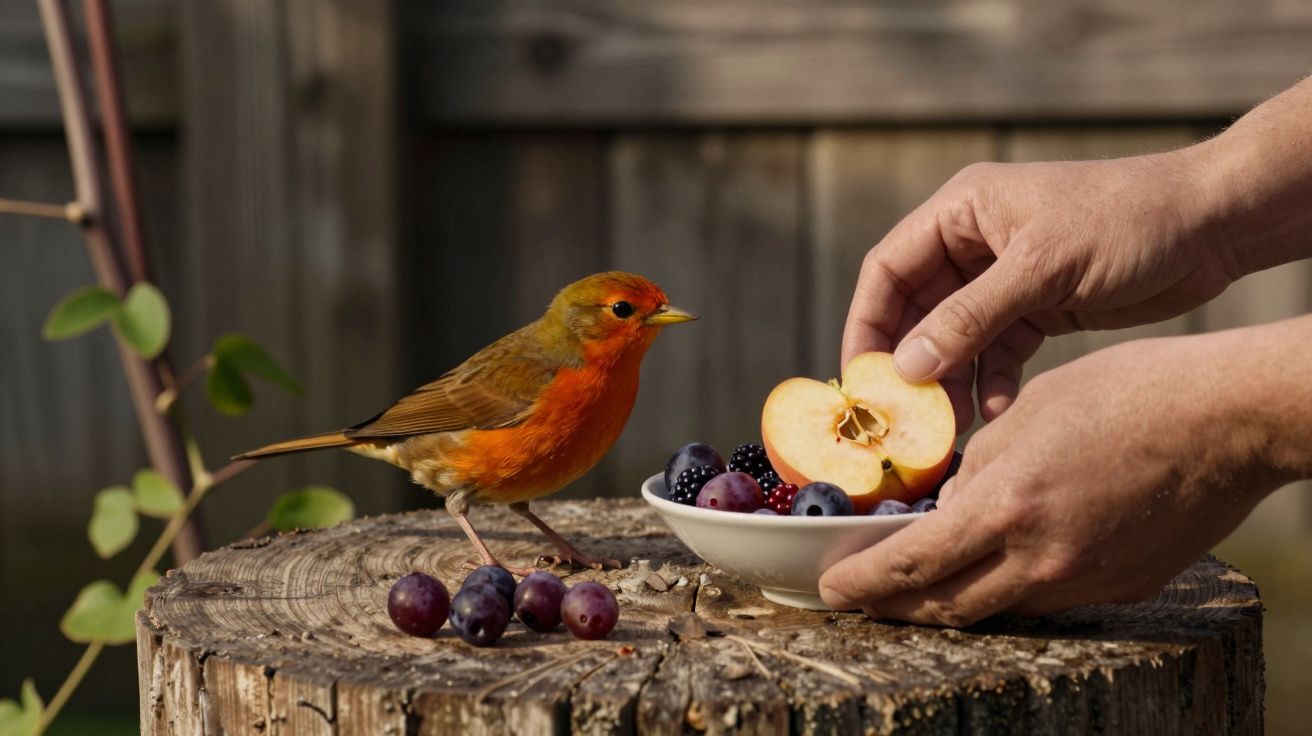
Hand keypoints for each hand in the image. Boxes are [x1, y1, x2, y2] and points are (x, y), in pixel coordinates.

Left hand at [818, 331, 1297, 625]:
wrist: (1227, 418)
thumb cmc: (1127, 394)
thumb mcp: (1027, 416)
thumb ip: (977, 469)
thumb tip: (950, 504)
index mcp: (1007, 508)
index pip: (912, 566)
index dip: (863, 582)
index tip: (833, 586)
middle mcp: (1042, 559)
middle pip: (946, 605)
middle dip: (895, 605)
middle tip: (863, 596)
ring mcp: (1086, 580)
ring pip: (999, 604)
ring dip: (954, 595)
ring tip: (925, 577)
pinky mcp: (1123, 585)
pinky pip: (1051, 596)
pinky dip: (1014, 582)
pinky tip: (1006, 558)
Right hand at [843, 150, 1237, 429]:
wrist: (1215, 225)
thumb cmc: (1129, 221)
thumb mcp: (1041, 270)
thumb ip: (970, 318)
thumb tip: (907, 367)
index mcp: (962, 211)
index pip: (888, 270)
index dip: (867, 324)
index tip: (860, 379)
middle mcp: (975, 242)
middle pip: (916, 309)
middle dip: (909, 363)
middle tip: (903, 415)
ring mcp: (1006, 277)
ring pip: (955, 337)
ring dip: (952, 380)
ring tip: (952, 425)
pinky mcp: (1039, 306)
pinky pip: (999, 351)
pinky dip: (996, 382)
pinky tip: (1001, 411)